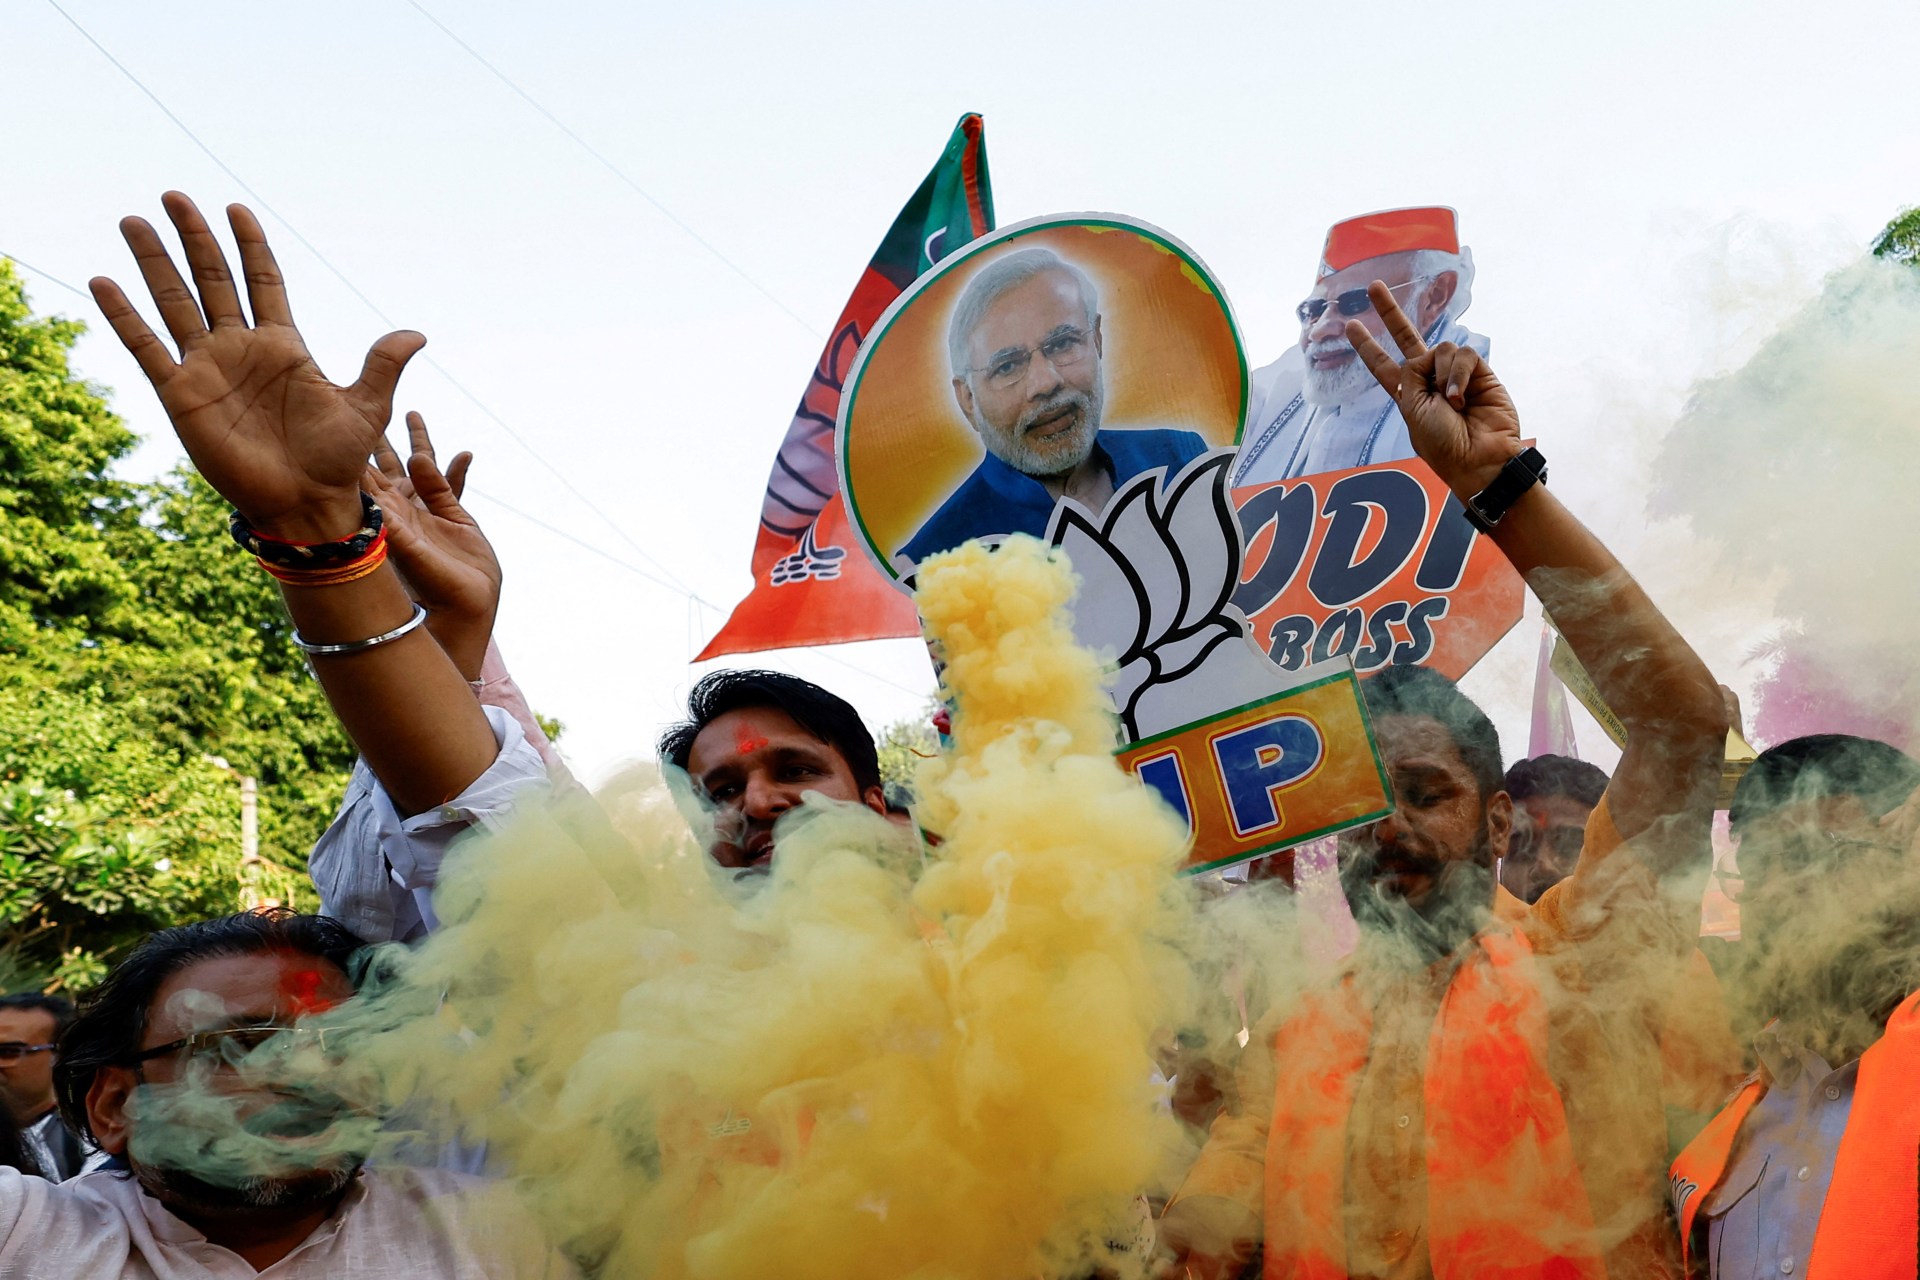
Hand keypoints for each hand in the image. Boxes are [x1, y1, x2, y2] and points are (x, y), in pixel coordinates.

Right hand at [89, 192, 423, 540]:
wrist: (306, 503)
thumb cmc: (337, 460)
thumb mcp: (367, 407)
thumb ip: (382, 365)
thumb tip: (418, 333)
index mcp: (284, 346)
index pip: (263, 281)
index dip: (250, 246)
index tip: (236, 209)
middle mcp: (241, 349)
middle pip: (212, 279)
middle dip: (195, 238)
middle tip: (174, 195)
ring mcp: (208, 368)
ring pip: (175, 303)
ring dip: (153, 263)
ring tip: (133, 221)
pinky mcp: (180, 394)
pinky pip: (146, 348)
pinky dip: (124, 316)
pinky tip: (102, 281)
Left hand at [363, 412, 500, 679]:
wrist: (462, 608)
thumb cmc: (429, 585)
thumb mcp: (406, 550)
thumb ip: (397, 520)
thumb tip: (381, 496)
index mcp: (385, 515)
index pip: (364, 476)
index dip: (352, 451)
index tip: (337, 419)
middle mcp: (402, 509)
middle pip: (386, 464)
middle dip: (377, 436)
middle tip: (362, 402)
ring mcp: (428, 512)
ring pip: (419, 467)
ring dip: (417, 441)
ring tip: (412, 413)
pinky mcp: (455, 518)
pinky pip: (452, 485)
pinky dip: (457, 468)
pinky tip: (464, 453)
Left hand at [1344, 280, 1523, 496]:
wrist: (1479, 458)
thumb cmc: (1442, 443)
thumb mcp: (1413, 410)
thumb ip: (1412, 375)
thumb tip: (1431, 353)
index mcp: (1406, 393)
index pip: (1382, 365)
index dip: (1367, 347)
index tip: (1351, 327)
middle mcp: (1429, 379)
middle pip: (1406, 337)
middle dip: (1389, 312)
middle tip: (1372, 287)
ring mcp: (1454, 373)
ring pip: (1440, 348)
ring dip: (1443, 375)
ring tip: (1452, 404)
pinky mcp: (1479, 370)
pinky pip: (1463, 354)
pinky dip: (1459, 374)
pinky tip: (1461, 397)